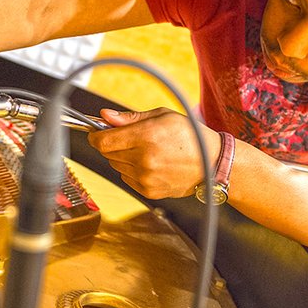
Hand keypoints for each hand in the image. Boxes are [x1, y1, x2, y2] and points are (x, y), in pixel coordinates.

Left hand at [88, 108, 220, 199]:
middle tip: (128, 137)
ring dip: (122, 157)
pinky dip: (131, 170)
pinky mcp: (148, 191)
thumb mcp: (161, 116)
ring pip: (116, 166)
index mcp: (146, 137)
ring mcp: (146, 178)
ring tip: (144, 150)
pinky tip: (150, 163)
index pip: (103, 141)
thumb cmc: (189, 135)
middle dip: (112, 143)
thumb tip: (105, 116)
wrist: (211, 162)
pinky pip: (126, 178)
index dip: (96, 135)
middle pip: (107, 153)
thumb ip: (130, 118)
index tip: (97, 132)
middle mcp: (144, 160)